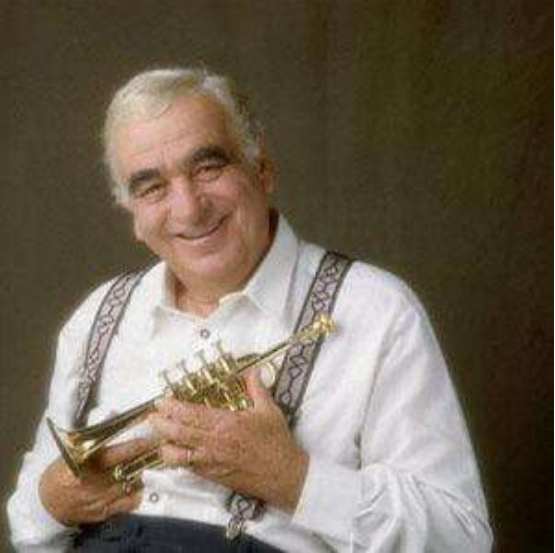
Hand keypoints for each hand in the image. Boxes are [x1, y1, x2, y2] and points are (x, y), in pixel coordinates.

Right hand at [39, 438, 149, 526]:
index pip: (111, 454)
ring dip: (141, 472)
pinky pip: (128, 502)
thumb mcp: (73, 448)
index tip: (146, 440)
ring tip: (148, 462)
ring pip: (130, 484)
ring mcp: (97, 499)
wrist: (47, 503)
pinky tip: (137, 483)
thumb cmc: (62, 472)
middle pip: (125, 469)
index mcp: (81, 463)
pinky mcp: (103, 512)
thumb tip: (114, 414)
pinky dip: (137, 491)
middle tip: (156, 447)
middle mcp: (90, 482)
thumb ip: (96, 432)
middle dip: (143, 457)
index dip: (131, 447)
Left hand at [150, 370, 308, 511]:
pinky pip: (187, 468)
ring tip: (158, 436)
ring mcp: (211, 461)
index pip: (192, 414)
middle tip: (152, 416)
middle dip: (161, 423)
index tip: (162, 401)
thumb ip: (257, 389)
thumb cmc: (276, 443)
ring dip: (164, 444)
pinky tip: (173, 454)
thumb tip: (253, 371)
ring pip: (177, 454)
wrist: (283, 475)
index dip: (173, 407)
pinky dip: (176, 460)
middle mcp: (214, 443)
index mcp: (226, 423)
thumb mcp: (269, 410)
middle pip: (178, 433)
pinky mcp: (212, 476)